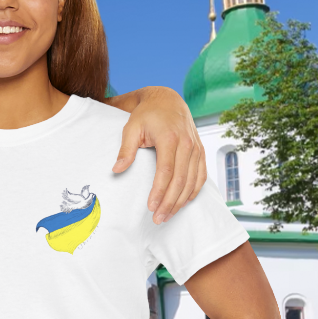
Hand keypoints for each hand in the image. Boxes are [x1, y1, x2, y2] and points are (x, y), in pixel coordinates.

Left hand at [112, 87, 205, 223]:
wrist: (167, 100)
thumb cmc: (146, 115)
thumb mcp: (131, 127)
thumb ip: (125, 149)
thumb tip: (116, 170)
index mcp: (170, 138)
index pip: (166, 171)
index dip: (159, 191)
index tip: (151, 207)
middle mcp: (187, 144)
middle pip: (181, 180)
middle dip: (170, 202)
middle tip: (158, 219)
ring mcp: (196, 148)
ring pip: (192, 181)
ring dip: (181, 201)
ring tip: (168, 215)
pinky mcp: (200, 151)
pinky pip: (201, 175)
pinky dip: (193, 191)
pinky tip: (183, 202)